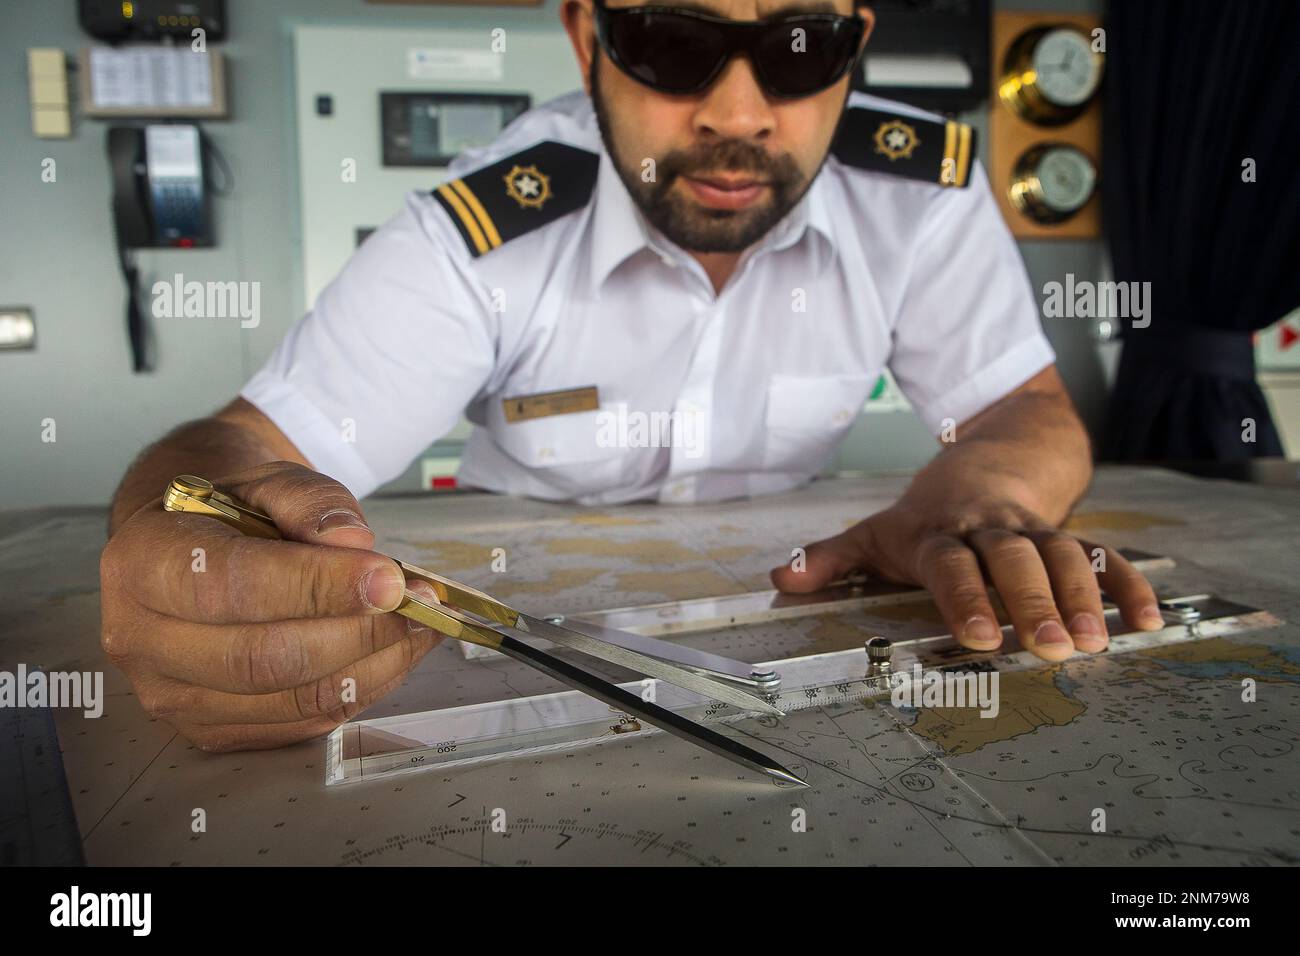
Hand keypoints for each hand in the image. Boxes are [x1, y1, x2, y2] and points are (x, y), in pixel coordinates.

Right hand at [100, 461, 440, 750]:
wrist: (195, 542)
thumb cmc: (232, 511)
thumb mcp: (269, 479)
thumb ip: (312, 502)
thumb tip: (353, 543)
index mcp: (141, 563)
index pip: (230, 587)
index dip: (317, 587)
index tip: (388, 578)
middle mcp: (141, 638)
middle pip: (261, 658)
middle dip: (356, 632)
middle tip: (416, 603)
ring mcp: (172, 694)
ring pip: (290, 698)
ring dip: (372, 664)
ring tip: (419, 624)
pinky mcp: (212, 729)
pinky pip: (302, 722)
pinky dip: (361, 688)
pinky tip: (393, 651)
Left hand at [770, 495, 1163, 661]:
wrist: (994, 456)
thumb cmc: (930, 511)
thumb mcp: (879, 530)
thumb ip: (834, 557)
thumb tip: (782, 577)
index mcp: (939, 532)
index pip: (951, 564)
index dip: (965, 596)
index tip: (979, 634)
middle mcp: (990, 528)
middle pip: (1012, 560)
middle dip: (1033, 602)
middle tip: (1051, 646)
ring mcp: (1034, 528)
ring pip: (1060, 555)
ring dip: (1082, 597)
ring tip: (1097, 641)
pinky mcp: (1069, 532)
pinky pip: (1102, 555)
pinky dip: (1126, 583)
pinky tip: (1148, 619)